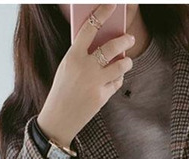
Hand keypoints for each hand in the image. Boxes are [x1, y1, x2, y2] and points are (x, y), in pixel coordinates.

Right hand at [36, 3, 135, 146]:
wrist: (59, 118)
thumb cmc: (63, 89)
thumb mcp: (67, 68)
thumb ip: (83, 55)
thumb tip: (103, 45)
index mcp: (73, 56)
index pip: (89, 28)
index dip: (102, 14)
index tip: (112, 5)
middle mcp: (85, 68)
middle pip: (111, 47)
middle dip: (124, 40)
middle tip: (130, 37)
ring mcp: (95, 82)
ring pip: (120, 66)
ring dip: (126, 62)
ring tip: (127, 60)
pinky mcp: (102, 96)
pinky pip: (116, 83)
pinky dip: (117, 79)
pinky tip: (114, 79)